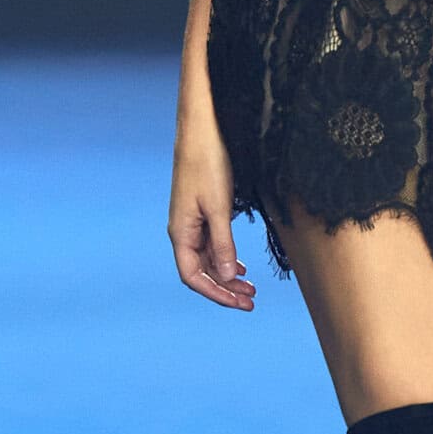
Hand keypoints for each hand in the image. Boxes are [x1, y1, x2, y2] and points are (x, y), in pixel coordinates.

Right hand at [167, 117, 255, 310]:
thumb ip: (223, 244)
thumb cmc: (207, 164)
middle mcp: (183, 231)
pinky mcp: (203, 212)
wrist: (202, 130)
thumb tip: (226, 277)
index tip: (239, 302)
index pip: (193, 276)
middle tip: (252, 300)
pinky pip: (212, 244)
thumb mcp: (219, 207)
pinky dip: (227, 257)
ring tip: (251, 287)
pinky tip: (240, 266)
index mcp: (181, 232)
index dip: (215, 293)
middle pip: (202, 271)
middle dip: (225, 289)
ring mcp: (193, 222)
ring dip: (228, 275)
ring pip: (209, 259)